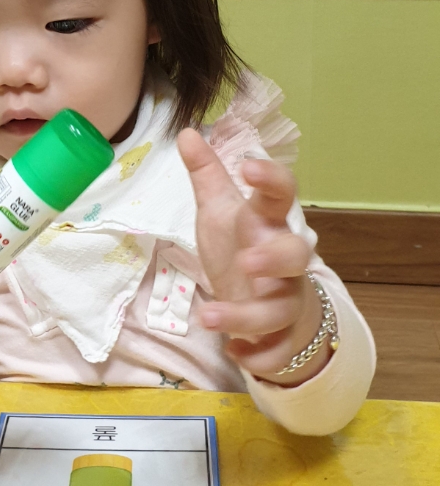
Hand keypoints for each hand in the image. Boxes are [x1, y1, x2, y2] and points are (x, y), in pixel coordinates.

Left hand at [178, 131, 325, 384]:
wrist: (272, 306)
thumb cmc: (245, 249)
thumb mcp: (222, 212)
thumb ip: (207, 175)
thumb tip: (187, 131)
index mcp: (268, 223)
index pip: (281, 195)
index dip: (271, 179)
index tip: (250, 166)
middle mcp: (284, 260)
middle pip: (297, 253)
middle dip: (275, 257)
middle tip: (246, 262)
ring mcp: (286, 299)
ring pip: (281, 307)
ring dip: (246, 315)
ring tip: (208, 317)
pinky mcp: (282, 335)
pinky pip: (277, 348)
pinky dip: (257, 353)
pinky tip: (234, 352)